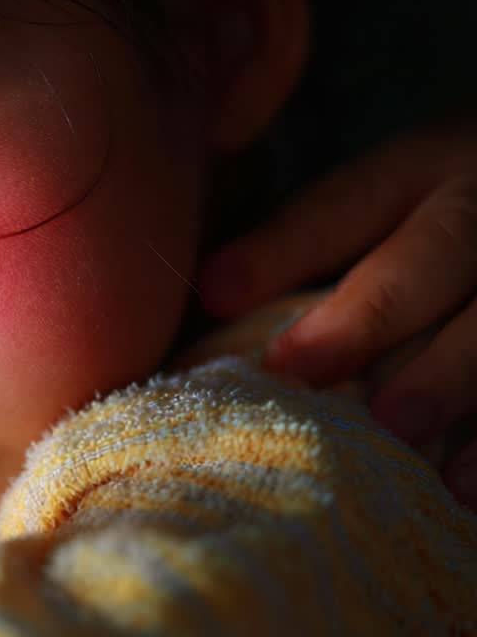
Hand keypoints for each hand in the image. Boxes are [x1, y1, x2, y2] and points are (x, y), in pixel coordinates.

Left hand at [196, 127, 476, 507]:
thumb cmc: (447, 216)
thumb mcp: (396, 196)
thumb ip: (312, 241)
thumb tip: (207, 298)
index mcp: (424, 168)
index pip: (348, 201)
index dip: (284, 248)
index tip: (213, 293)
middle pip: (432, 256)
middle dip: (368, 315)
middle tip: (304, 369)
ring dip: (449, 382)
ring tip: (398, 437)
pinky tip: (466, 488)